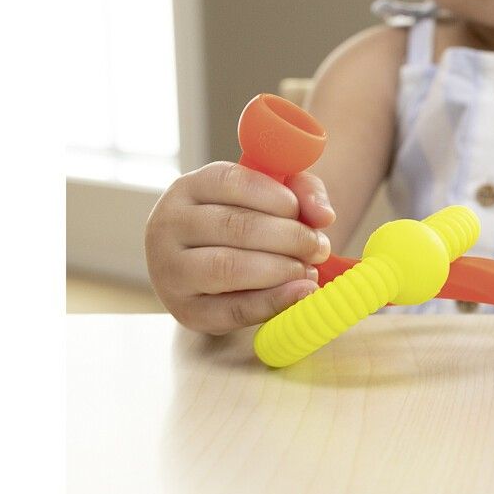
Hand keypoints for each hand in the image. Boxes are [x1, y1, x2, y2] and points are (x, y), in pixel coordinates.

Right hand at [145, 161, 335, 333]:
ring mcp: (171, 271)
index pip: (230, 182)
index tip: (305, 213)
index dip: (277, 198)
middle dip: (289, 237)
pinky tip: (301, 293)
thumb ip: (303, 192)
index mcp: (189, 188)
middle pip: (233, 226)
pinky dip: (273, 302)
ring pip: (228, 267)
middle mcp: (169, 225)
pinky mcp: (186, 311)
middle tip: (319, 248)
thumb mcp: (272, 197)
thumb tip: (324, 215)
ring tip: (309, 270)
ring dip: (281, 269)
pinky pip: (233, 309)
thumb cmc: (244, 227)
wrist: (210, 277)